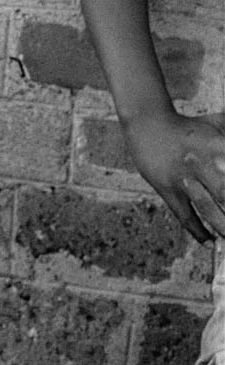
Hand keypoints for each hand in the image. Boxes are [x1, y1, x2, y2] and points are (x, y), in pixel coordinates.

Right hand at [123, 109, 224, 242]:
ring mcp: (183, 178)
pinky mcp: (167, 188)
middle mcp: (201, 163)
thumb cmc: (187, 126)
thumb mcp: (217, 122)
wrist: (147, 124)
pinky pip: (184, 214)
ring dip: (224, 226)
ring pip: (208, 208)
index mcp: (217, 146)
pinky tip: (209, 242)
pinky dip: (197, 231)